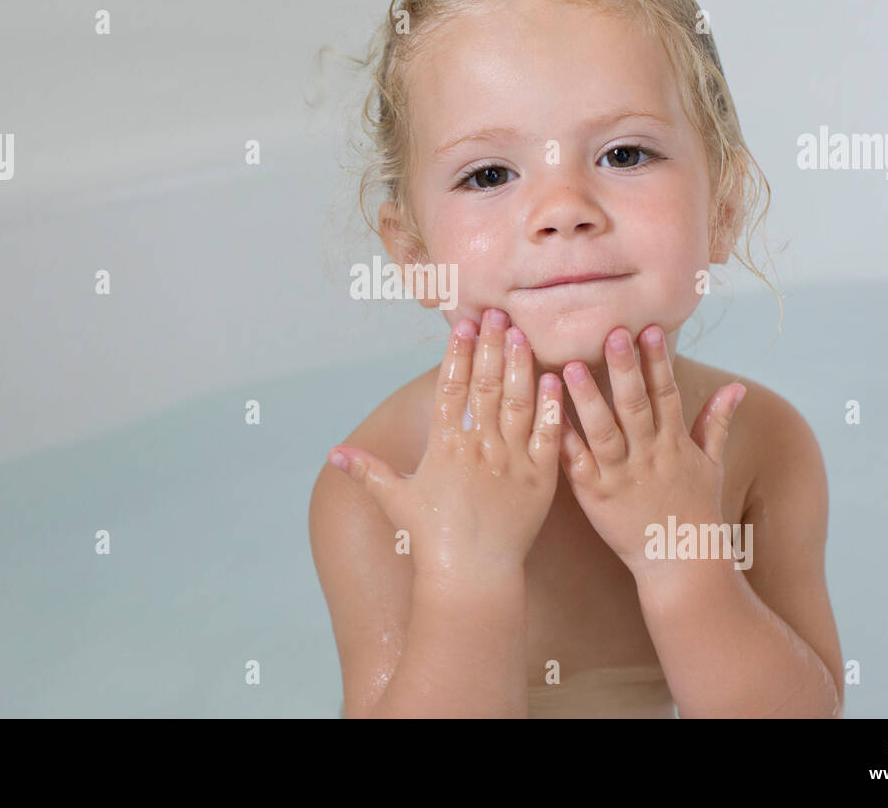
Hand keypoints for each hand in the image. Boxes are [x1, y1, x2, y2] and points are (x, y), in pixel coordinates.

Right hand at [328, 308, 562, 586]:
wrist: (473, 575)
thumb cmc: (432, 538)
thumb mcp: (395, 500)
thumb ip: (368, 470)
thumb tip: (332, 453)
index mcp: (445, 447)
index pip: (451, 388)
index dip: (457, 354)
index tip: (463, 325)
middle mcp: (480, 448)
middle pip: (486, 384)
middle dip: (491, 345)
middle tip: (497, 313)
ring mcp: (513, 461)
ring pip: (518, 401)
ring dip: (520, 364)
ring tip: (521, 333)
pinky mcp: (541, 478)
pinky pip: (548, 433)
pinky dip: (552, 404)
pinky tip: (554, 377)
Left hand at [558, 323, 745, 579]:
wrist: (681, 564)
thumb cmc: (695, 511)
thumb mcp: (711, 464)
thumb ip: (717, 422)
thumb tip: (738, 386)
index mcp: (674, 443)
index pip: (667, 393)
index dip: (658, 361)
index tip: (649, 328)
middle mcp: (648, 455)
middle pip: (635, 405)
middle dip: (624, 368)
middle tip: (612, 333)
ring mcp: (620, 475)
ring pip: (602, 431)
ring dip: (586, 398)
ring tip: (569, 367)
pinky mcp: (595, 495)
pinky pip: (576, 463)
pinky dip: (563, 438)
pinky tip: (546, 414)